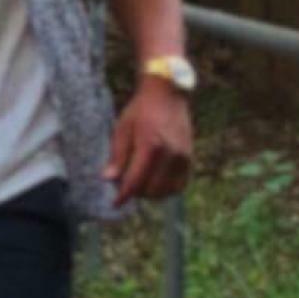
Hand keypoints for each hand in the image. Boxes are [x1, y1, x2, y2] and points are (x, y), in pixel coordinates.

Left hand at [106, 77, 194, 208]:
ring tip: (141, 182)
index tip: (115, 203)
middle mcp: (170, 154)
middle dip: (137, 192)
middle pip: (151, 190)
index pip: (135, 181)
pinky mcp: (190, 158)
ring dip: (152, 193)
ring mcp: (183, 157)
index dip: (124, 195)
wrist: (167, 94)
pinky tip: (156, 181)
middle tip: (126, 184)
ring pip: (167, 191)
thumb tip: (108, 179)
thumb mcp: (123, 129)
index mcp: (151, 146)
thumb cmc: (141, 110)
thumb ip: (118, 156)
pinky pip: (180, 185)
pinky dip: (167, 189)